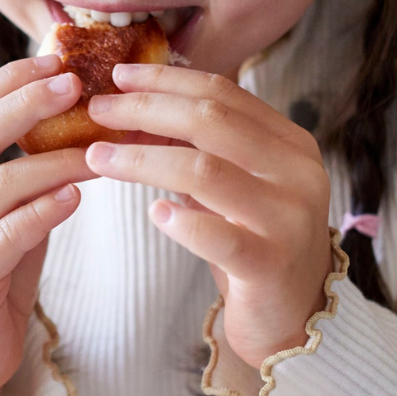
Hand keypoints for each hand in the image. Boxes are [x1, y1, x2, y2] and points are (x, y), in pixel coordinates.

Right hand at [0, 54, 95, 395]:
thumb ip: (16, 165)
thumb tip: (70, 109)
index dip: (10, 83)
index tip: (57, 61)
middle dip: (28, 104)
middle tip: (76, 84)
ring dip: (55, 162)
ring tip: (99, 149)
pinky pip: (7, 234)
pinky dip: (46, 210)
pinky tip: (77, 196)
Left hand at [85, 64, 332, 368]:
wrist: (296, 319)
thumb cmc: (254, 243)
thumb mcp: (236, 184)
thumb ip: (203, 146)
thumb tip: (133, 105)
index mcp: (290, 143)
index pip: (223, 93)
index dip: (166, 80)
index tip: (118, 76)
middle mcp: (298, 173)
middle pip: (211, 121)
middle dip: (146, 109)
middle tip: (98, 110)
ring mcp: (289, 220)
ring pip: (205, 171)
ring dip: (142, 159)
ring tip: (98, 157)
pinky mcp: (271, 266)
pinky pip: (219, 237)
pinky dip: (181, 221)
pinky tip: (152, 213)